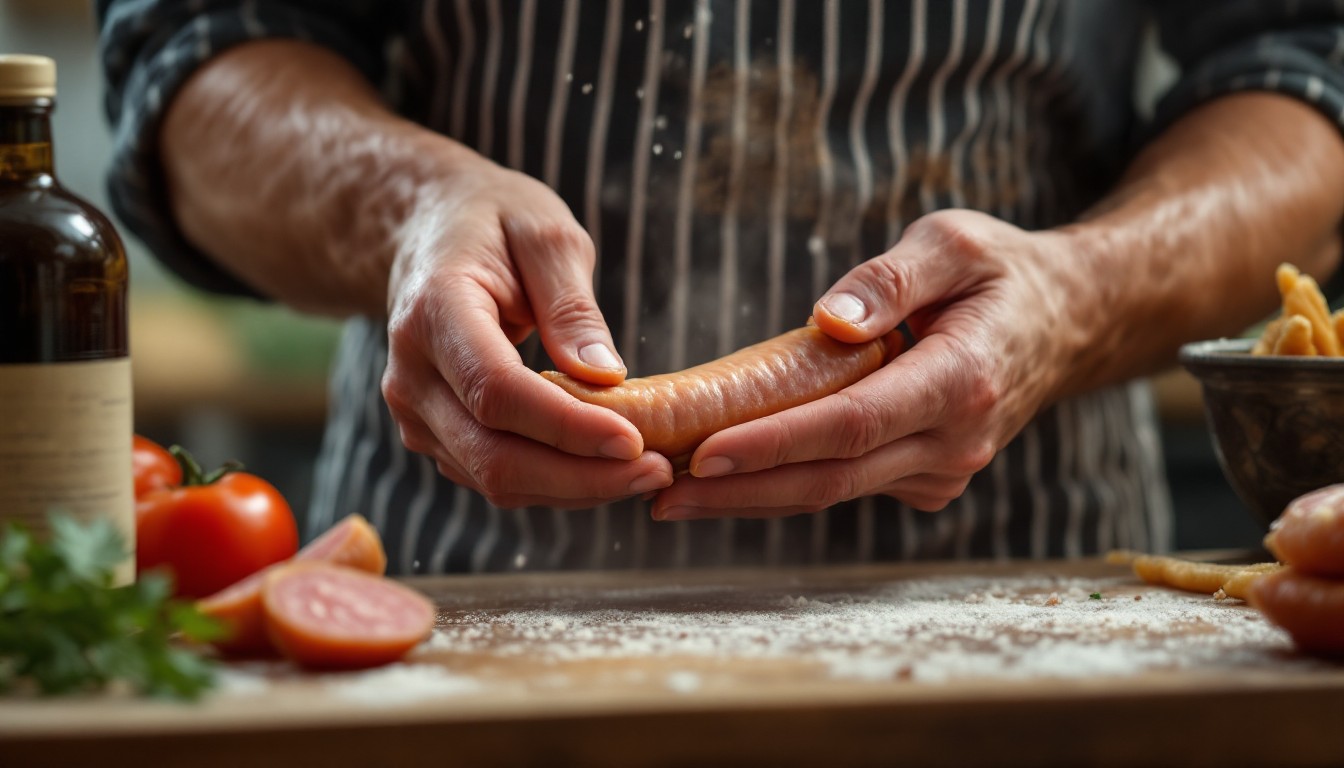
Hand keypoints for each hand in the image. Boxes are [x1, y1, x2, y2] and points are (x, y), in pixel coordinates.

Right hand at [381, 145, 672, 507]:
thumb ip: (571, 306)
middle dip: (580, 476)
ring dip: (572, 488)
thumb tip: (607, 378)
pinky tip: (603, 469)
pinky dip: (552, 483)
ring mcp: (414, 412)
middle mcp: (411, 373)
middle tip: (657, 472)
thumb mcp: (545, 235)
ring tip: (644, 474)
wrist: (426, 229)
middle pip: (492, 454)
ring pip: (493, 479)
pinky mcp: (432, 434)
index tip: (634, 443)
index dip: (567, 427)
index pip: (497, 391)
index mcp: (434, 310)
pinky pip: (492, 477)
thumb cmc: (493, 221)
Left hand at [651, 209, 1084, 519]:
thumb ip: (892, 277)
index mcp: (962, 381)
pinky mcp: (926, 479)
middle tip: (656, 492)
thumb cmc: (1002, 273)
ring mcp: (942, 470)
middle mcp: (954, 442)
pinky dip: (784, 482)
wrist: (1067, 324)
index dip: (773, 445)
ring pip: (833, 491)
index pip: (850, 425)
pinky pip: (847, 484)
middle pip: (829, 477)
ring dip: (750, 496)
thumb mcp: (955, 242)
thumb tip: (830, 320)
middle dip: (739, 491)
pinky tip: (725, 478)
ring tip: (668, 494)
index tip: (702, 455)